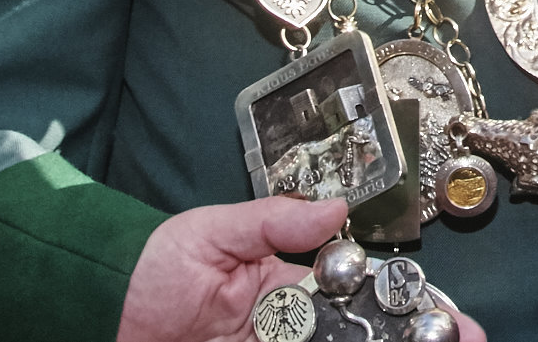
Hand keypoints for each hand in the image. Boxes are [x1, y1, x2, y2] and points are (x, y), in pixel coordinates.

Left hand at [118, 197, 489, 341]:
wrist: (92, 312)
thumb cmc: (150, 267)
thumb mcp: (211, 231)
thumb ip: (274, 222)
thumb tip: (338, 208)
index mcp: (288, 284)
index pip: (362, 295)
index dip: (408, 305)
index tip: (445, 317)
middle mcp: (290, 327)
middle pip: (366, 335)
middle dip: (417, 338)